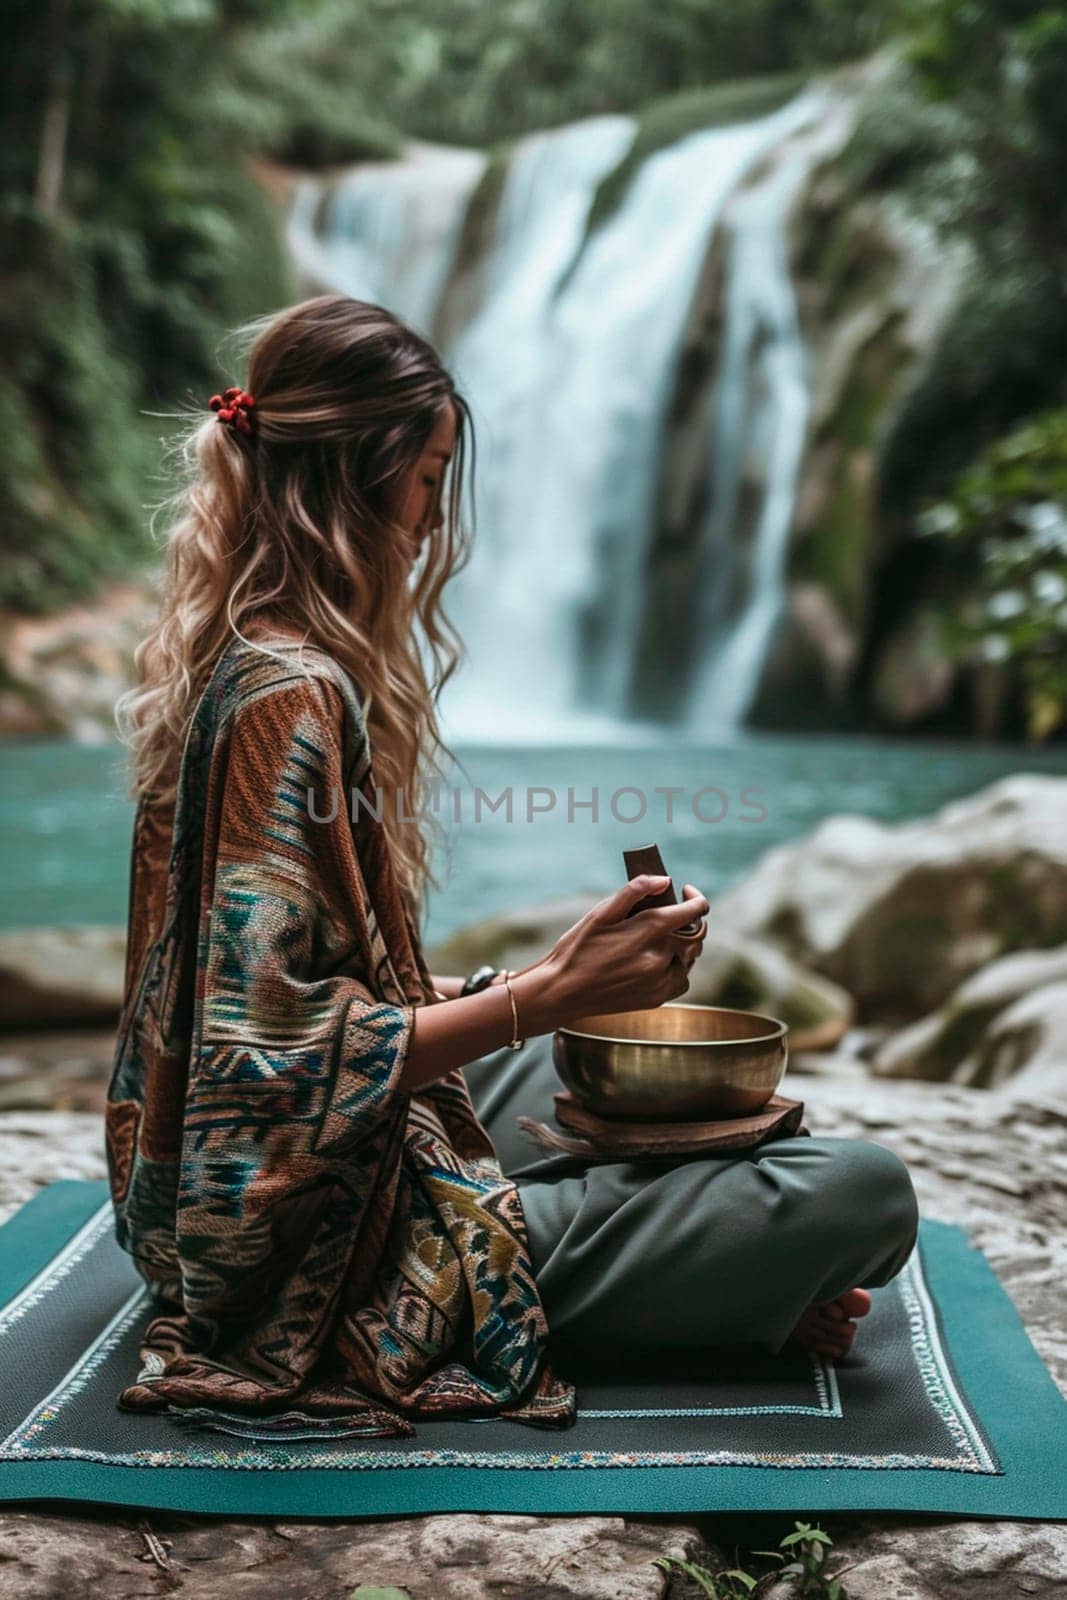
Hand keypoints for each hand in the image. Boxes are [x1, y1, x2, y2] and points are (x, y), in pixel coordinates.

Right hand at [537, 874, 710, 1021]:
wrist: (562, 993)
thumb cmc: (577, 949)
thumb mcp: (600, 914)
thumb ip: (634, 892)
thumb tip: (664, 880)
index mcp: (647, 932)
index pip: (693, 912)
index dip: (696, 898)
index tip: (686, 891)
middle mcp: (659, 958)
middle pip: (695, 934)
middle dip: (689, 920)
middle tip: (671, 914)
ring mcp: (659, 982)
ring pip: (690, 957)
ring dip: (682, 944)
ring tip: (660, 938)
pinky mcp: (656, 999)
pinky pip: (681, 979)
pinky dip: (676, 967)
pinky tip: (658, 961)